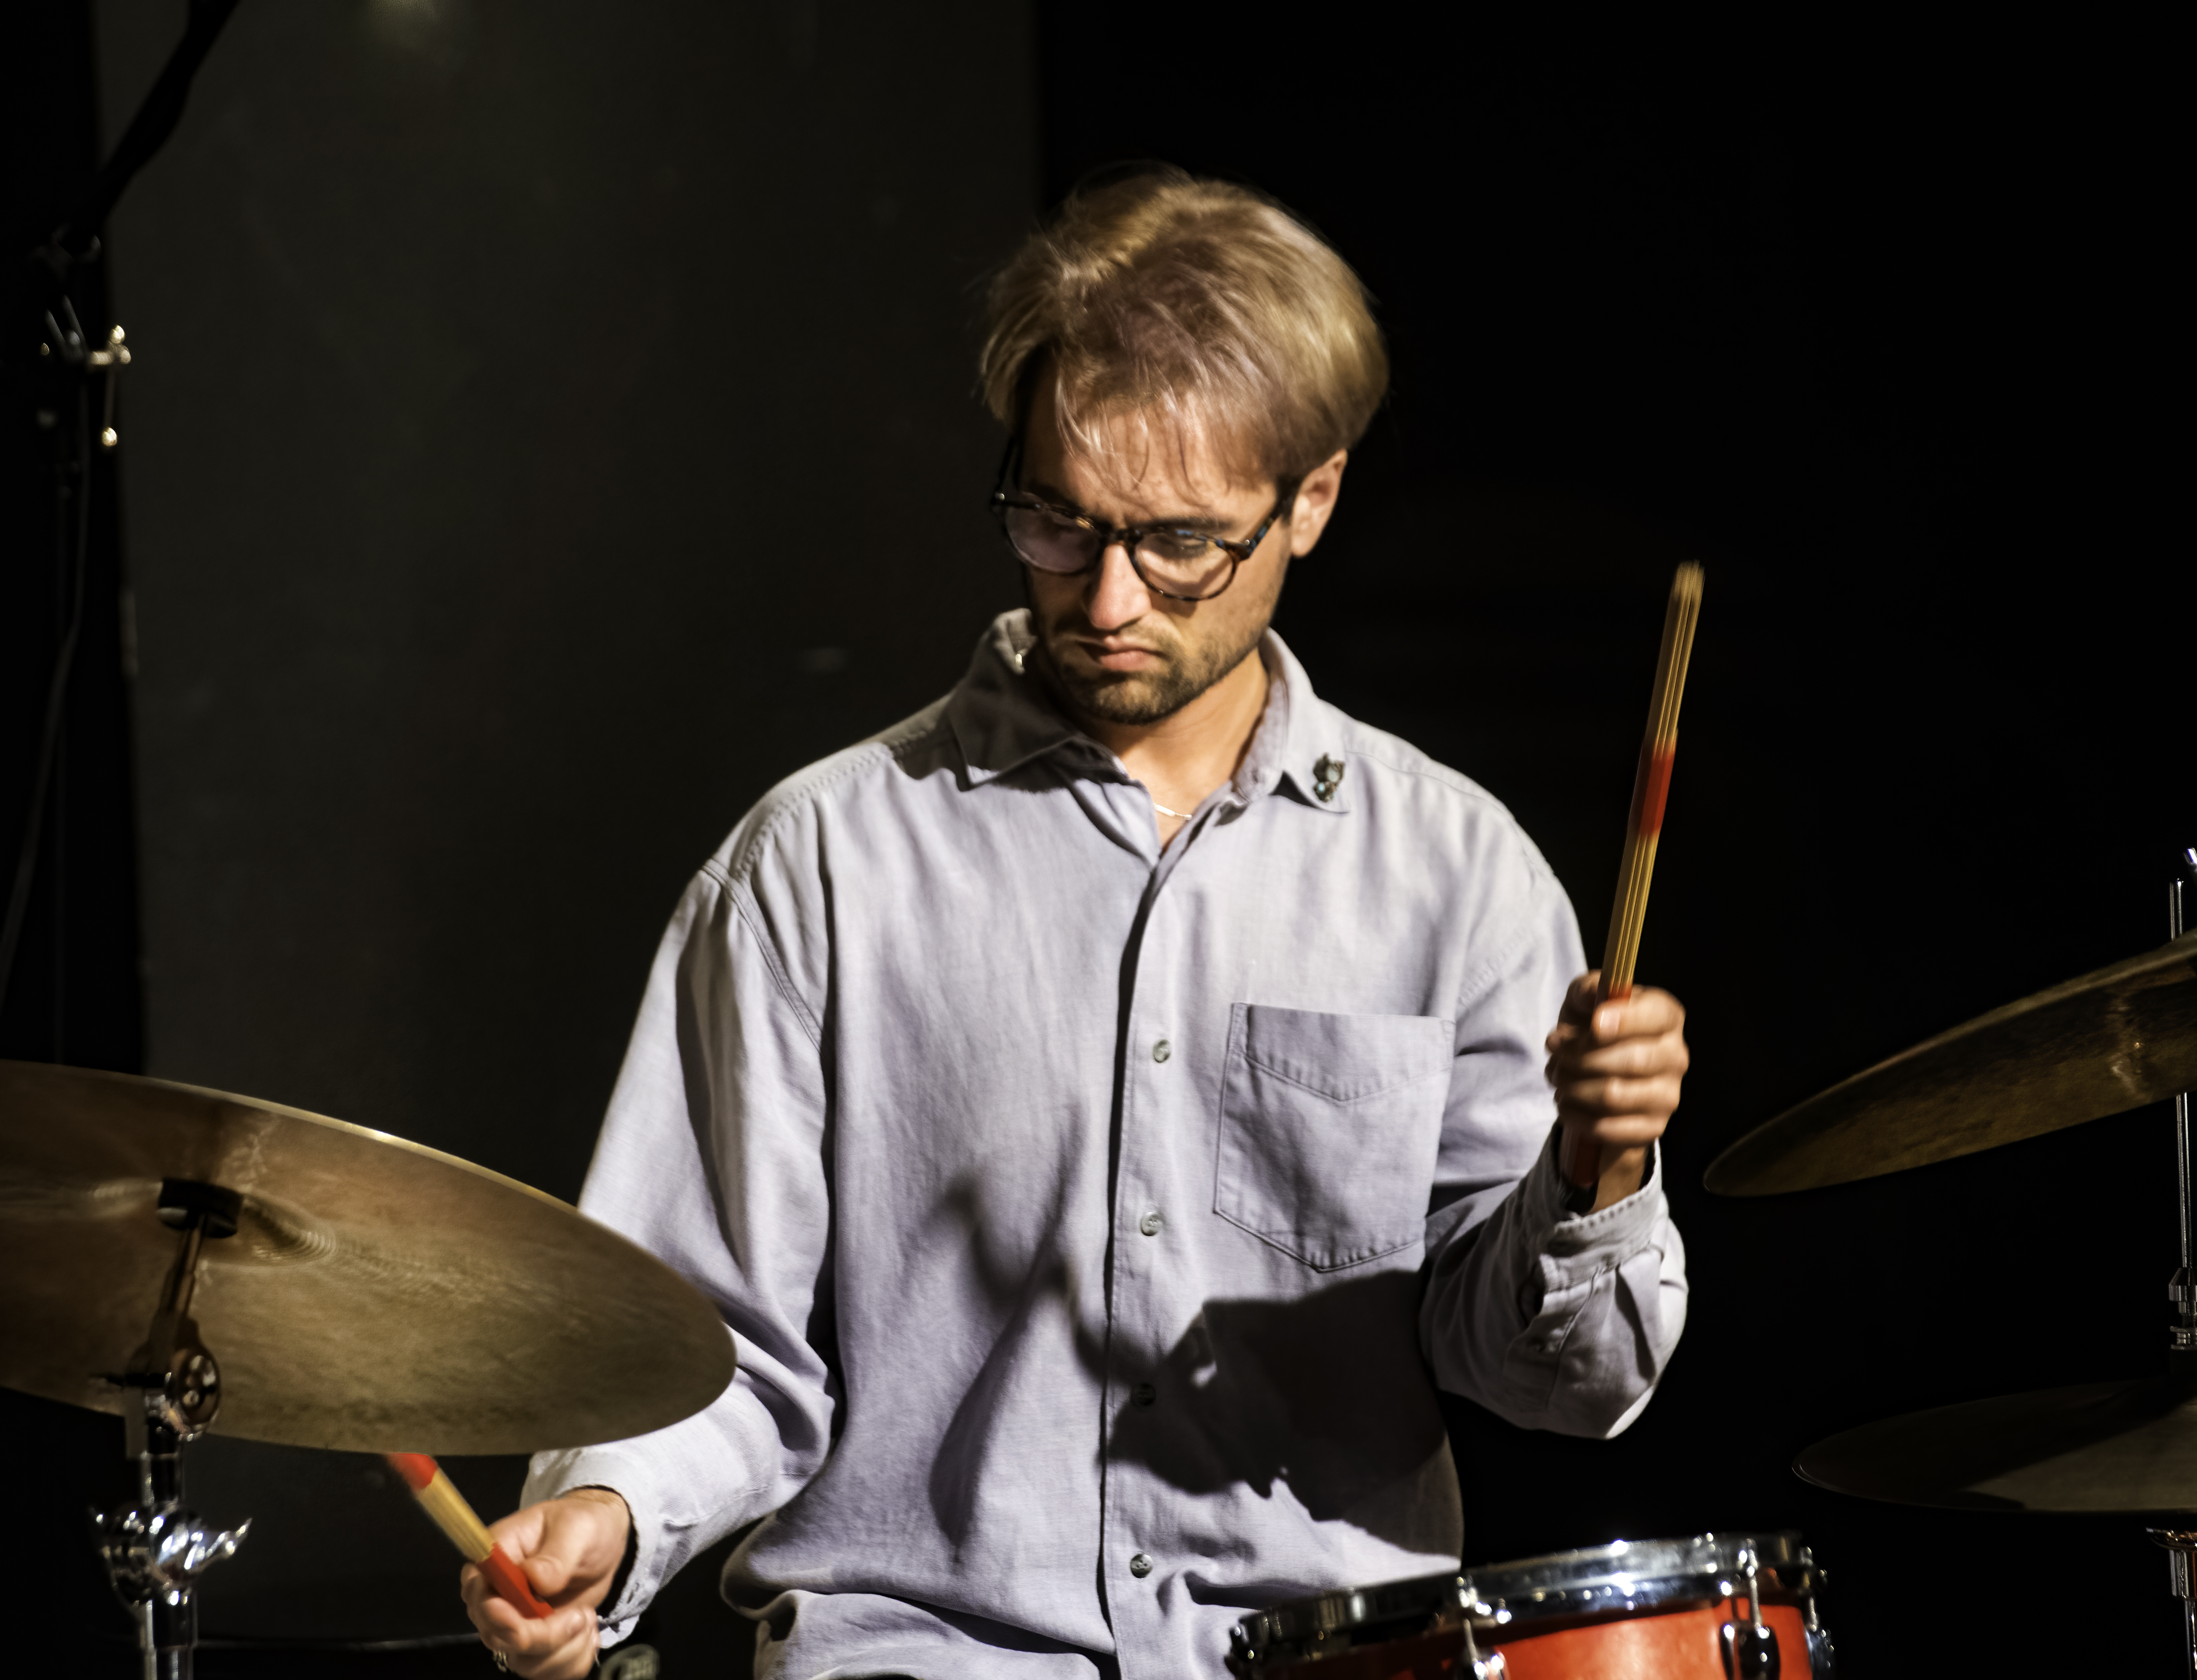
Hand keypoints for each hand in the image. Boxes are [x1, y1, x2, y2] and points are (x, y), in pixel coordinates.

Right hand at [461, 1487, 630, 1678]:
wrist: (603, 1540)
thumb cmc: (583, 1526)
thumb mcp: (576, 1530)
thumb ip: (554, 1557)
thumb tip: (533, 1578)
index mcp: (494, 1561)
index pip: (478, 1596)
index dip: (496, 1615)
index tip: (522, 1620)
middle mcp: (496, 1598)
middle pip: (499, 1637)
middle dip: (542, 1636)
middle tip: (580, 1616)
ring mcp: (515, 1625)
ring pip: (523, 1662)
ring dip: (562, 1649)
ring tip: (586, 1618)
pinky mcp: (536, 1644)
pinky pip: (546, 1671)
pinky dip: (573, 1659)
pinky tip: (588, 1633)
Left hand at [1545, 971, 1688, 1211]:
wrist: (1598, 1075)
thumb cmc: (1593, 1028)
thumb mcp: (1585, 1000)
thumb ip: (1588, 989)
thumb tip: (1591, 996)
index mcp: (1666, 1016)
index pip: (1656, 1016)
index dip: (1625, 1020)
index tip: (1594, 1024)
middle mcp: (1675, 1055)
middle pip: (1629, 1060)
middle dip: (1580, 1057)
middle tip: (1555, 1055)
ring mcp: (1668, 1095)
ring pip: (1614, 1095)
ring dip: (1572, 1087)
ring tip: (1557, 1077)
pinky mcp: (1653, 1127)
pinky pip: (1609, 1127)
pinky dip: (1576, 1115)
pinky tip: (1566, 1103)